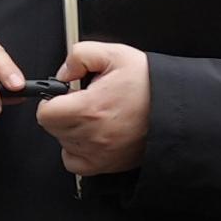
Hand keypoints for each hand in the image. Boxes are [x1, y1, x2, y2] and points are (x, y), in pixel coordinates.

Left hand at [36, 41, 154, 178]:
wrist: (175, 109)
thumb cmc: (149, 85)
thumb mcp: (115, 55)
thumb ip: (80, 56)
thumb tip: (63, 72)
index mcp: (89, 109)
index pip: (45, 113)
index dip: (51, 100)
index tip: (64, 94)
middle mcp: (92, 135)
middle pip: (52, 129)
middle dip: (61, 113)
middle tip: (82, 102)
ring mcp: (99, 153)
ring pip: (62, 143)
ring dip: (70, 130)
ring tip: (93, 116)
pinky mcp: (106, 165)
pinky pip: (74, 163)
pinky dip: (76, 150)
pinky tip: (90, 135)